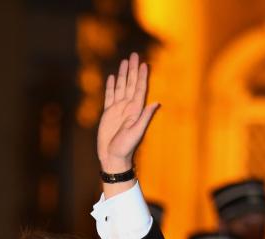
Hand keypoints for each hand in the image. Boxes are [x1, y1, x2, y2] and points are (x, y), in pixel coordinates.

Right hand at [96, 52, 158, 172]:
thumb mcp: (136, 132)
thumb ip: (145, 117)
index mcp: (135, 110)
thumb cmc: (125, 147)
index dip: (142, 76)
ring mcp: (118, 109)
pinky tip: (112, 77)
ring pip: (120, 87)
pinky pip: (109, 96)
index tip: (144, 63)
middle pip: (130, 83)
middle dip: (132, 69)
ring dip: (122, 74)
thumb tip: (156, 102)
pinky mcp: (108, 113)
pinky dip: (111, 86)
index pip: (139, 89)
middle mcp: (127, 107)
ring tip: (125, 61)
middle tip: (134, 55)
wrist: (112, 157)